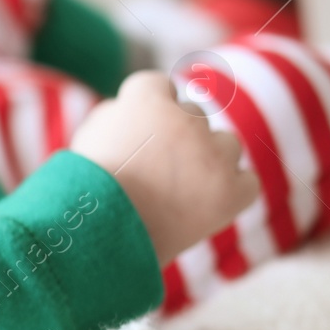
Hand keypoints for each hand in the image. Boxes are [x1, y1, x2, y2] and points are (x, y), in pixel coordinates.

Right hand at [69, 70, 259, 266]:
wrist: (96, 244)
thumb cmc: (82, 195)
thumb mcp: (87, 140)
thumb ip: (116, 114)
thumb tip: (139, 106)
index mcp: (146, 100)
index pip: (157, 84)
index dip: (144, 108)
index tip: (135, 132)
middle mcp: (186, 120)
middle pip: (194, 113)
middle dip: (177, 136)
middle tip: (152, 170)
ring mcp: (214, 155)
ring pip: (226, 144)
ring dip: (208, 161)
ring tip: (175, 193)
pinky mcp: (233, 191)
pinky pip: (247, 182)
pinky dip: (230, 193)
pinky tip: (202, 207)